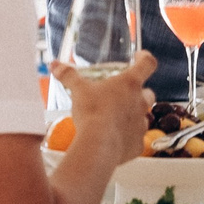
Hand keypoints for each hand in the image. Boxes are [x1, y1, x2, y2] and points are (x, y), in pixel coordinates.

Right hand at [50, 51, 156, 174]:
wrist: (98, 146)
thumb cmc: (91, 112)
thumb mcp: (78, 90)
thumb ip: (69, 76)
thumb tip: (55, 65)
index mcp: (130, 84)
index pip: (147, 64)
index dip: (145, 58)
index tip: (140, 57)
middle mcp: (141, 102)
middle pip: (148, 93)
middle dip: (139, 93)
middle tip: (124, 95)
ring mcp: (141, 124)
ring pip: (143, 117)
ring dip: (133, 117)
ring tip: (115, 120)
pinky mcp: (138, 145)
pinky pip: (136, 139)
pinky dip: (128, 139)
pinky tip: (114, 141)